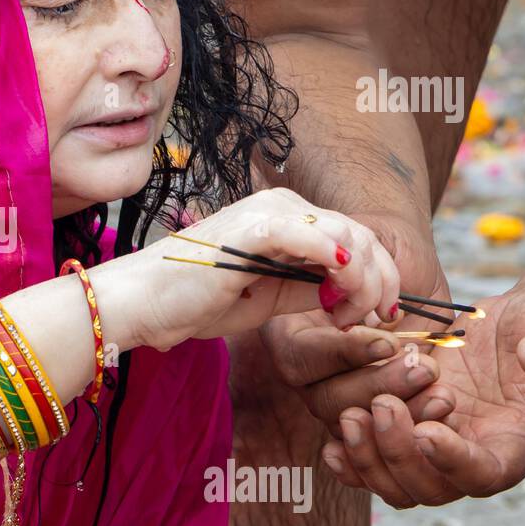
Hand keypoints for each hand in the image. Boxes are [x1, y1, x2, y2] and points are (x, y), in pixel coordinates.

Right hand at [130, 188, 401, 351]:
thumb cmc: (194, 300)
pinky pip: (312, 236)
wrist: (144, 303)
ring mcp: (268, 212)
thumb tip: (353, 293)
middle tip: (370, 319)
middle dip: (379, 281)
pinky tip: (338, 288)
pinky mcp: (254, 228)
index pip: (356, 237)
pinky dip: (336, 260)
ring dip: (362, 279)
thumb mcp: (269, 298)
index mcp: (287, 218)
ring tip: (346, 315)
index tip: (378, 314)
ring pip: (346, 236)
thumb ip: (309, 288)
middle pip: (361, 234)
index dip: (380, 276)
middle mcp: (283, 206)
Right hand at [260, 207, 453, 431]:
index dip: (343, 354)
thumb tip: (357, 291)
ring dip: (400, 404)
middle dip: (375, 385)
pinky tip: (442, 398)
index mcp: (289, 332)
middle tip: (421, 366)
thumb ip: (353, 261)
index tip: (387, 341)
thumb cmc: (379, 242)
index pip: (303, 358)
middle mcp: (309, 369)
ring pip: (356, 420)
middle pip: (325, 400)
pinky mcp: (374, 403)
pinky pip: (385, 429)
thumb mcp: (364, 240)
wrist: (404, 257)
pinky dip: (415, 416)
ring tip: (435, 376)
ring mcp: (340, 390)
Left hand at [320, 286, 524, 505]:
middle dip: (397, 454)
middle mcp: (476, 453)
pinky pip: (375, 462)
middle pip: (430, 488)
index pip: (484, 475)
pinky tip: (332, 441)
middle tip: (379, 405)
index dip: (453, 463)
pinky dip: (352, 459)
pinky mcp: (412, 425)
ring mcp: (440, 443)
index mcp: (519, 442)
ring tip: (351, 413)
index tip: (425, 432)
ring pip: (396, 482)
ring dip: (368, 456)